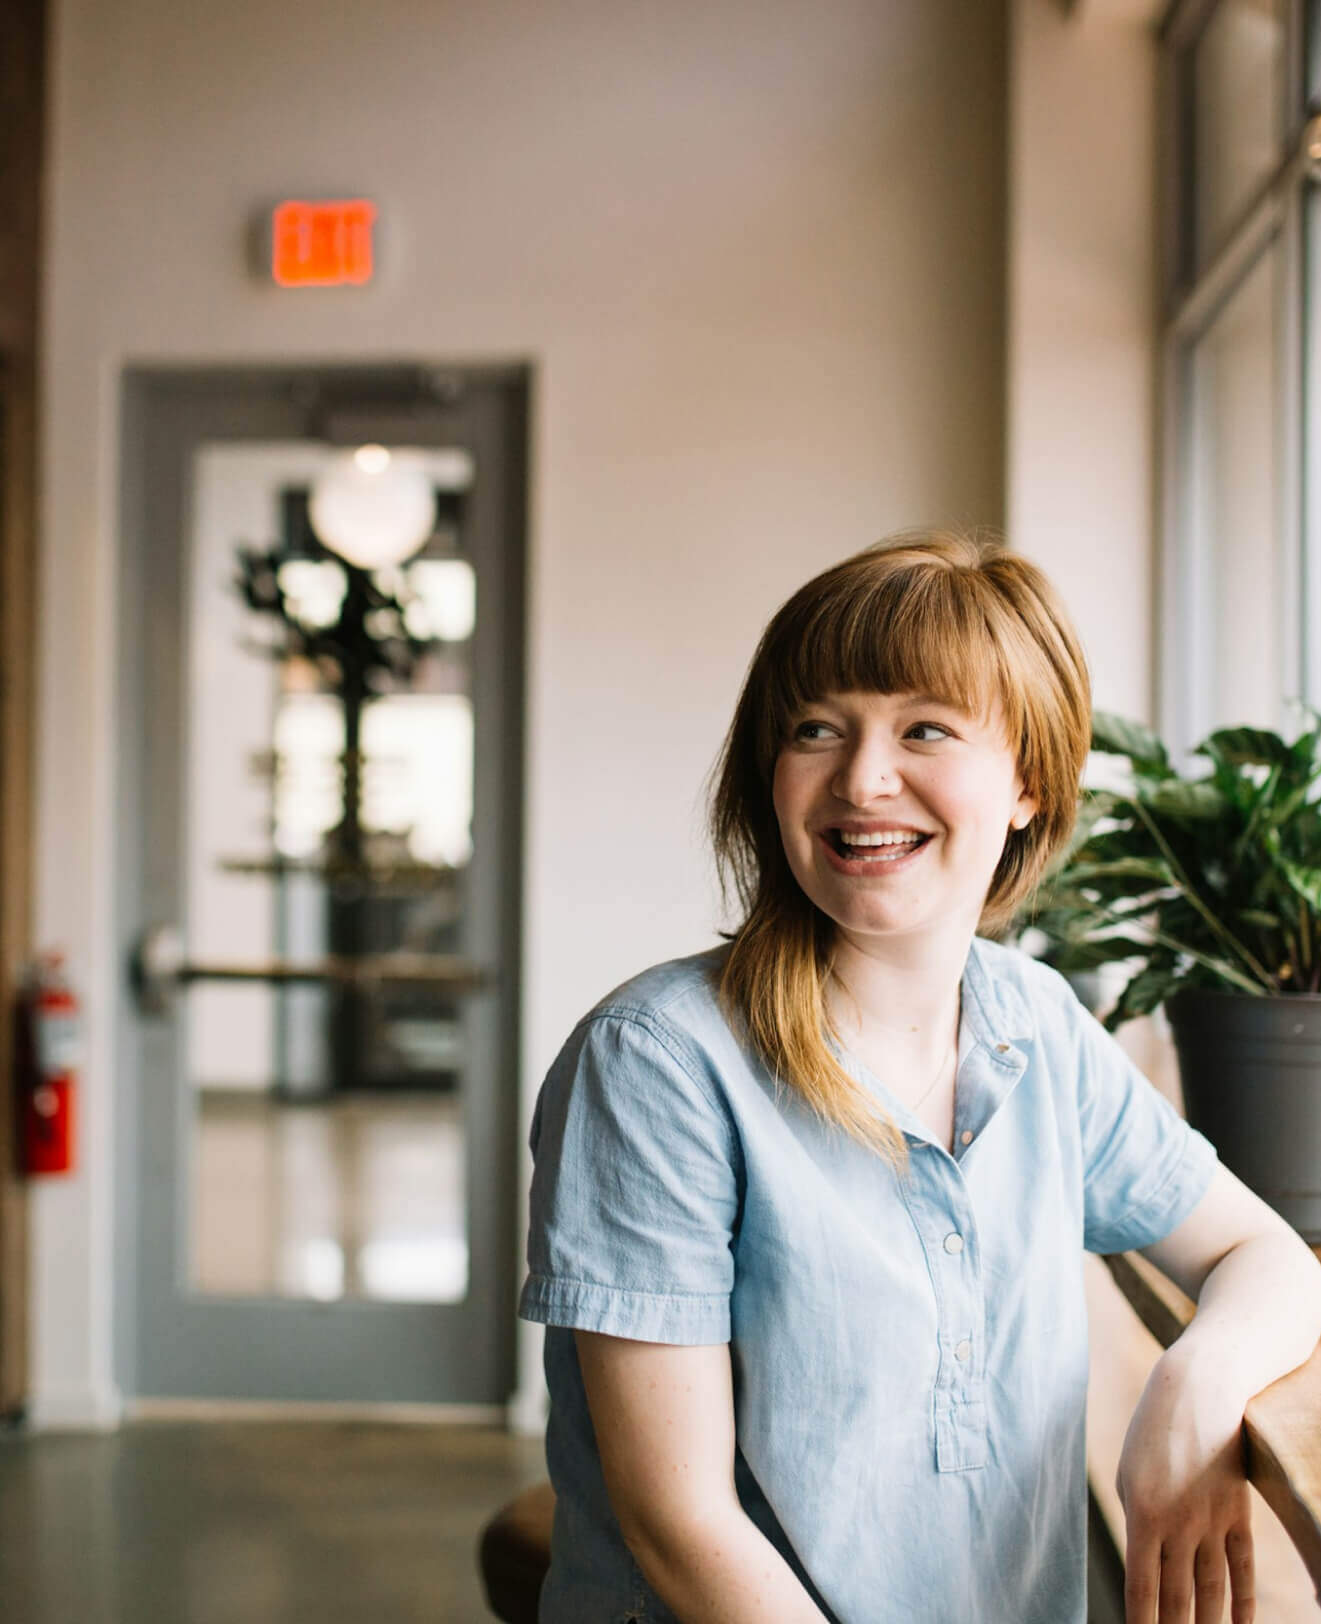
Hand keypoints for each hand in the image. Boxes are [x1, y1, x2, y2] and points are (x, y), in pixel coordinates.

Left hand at [1115, 1349, 1254, 1623]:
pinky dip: (1243, 1602)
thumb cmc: (1152, 1431)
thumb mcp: (1129, 1474)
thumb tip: (1145, 1566)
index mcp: (1142, 1515)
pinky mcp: (1238, 1514)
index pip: (1142, 1588)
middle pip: (1178, 1598)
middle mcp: (1179, 1525)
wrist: (1199, 1390)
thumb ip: (1138, 1522)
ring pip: (1211, 1591)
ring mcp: (1212, 1522)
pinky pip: (1242, 1568)